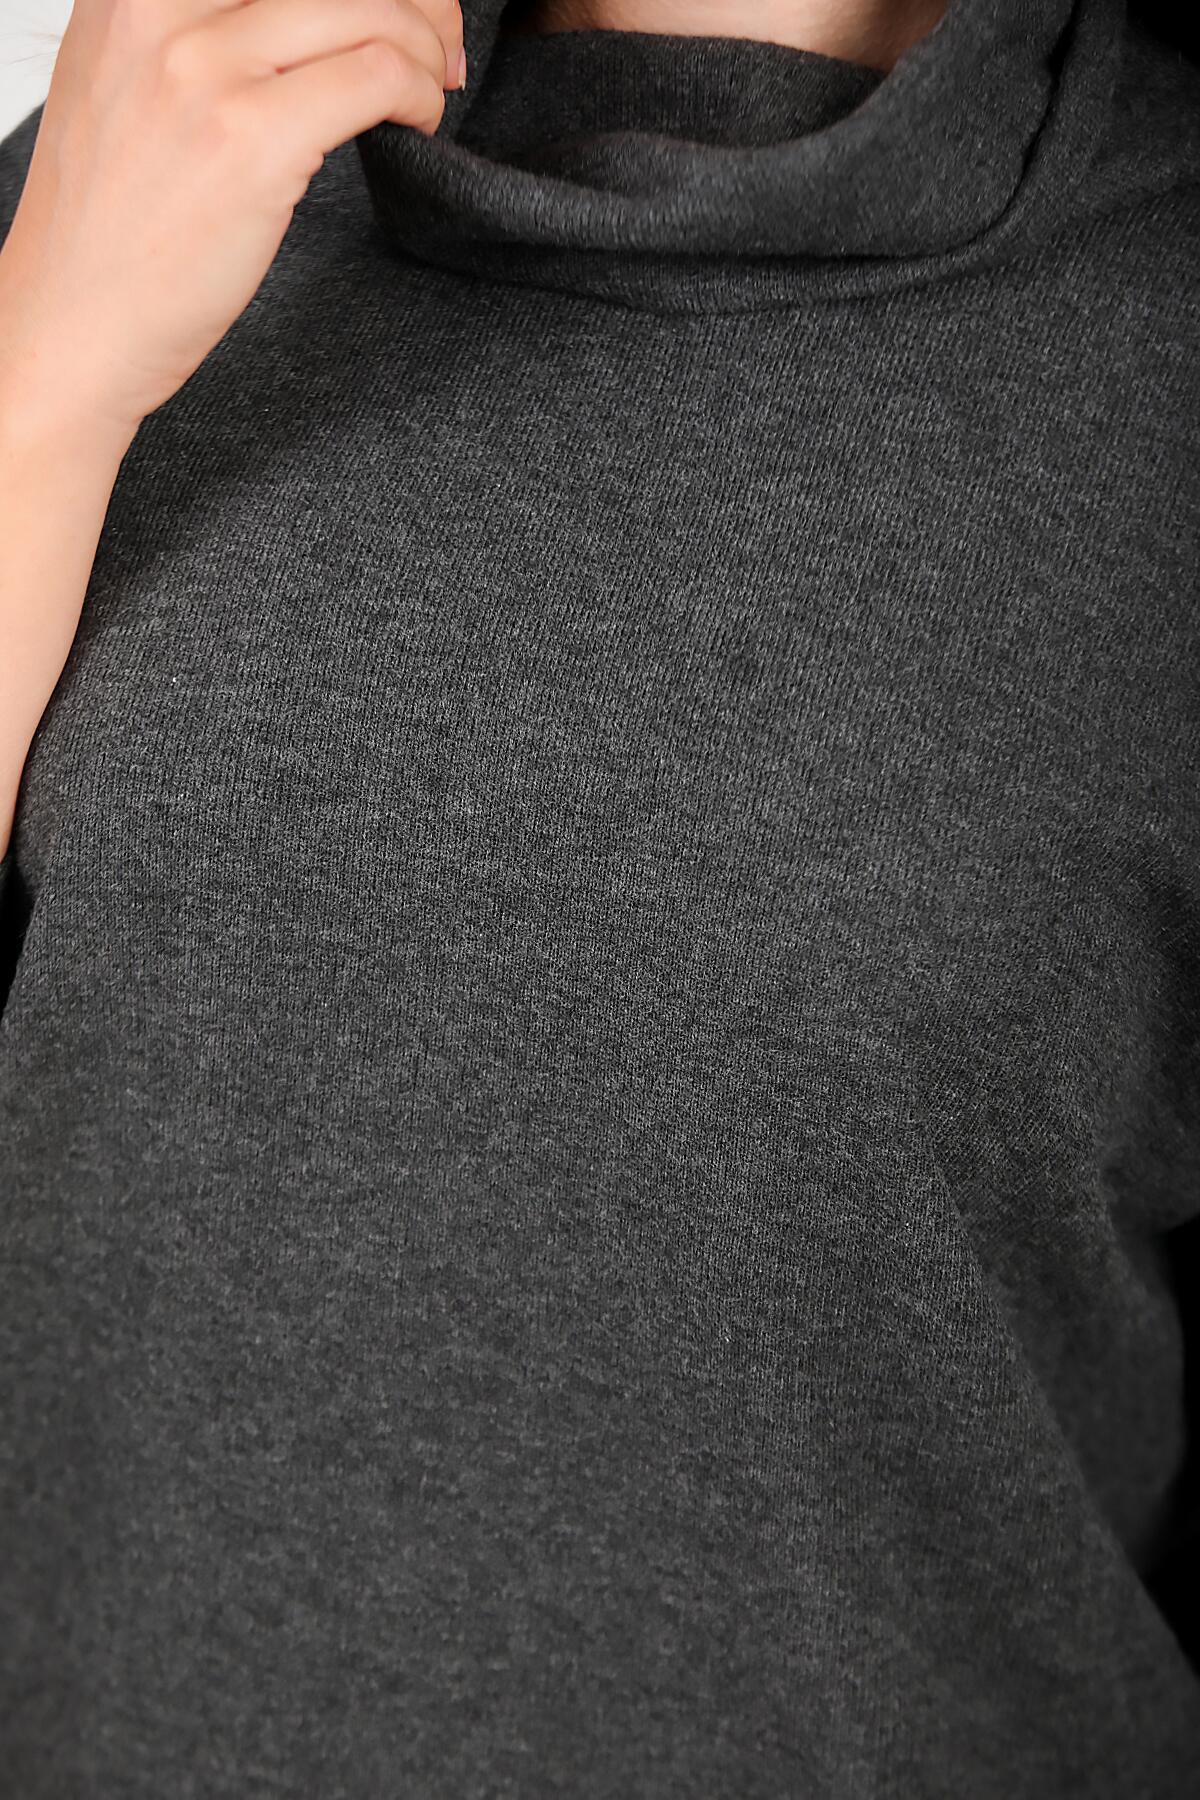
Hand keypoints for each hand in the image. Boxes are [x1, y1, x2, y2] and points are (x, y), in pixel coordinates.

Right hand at [0, 0, 465, 436]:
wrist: (72, 325)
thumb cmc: (107, 233)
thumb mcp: (122, 88)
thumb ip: (187, 36)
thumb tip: (292, 25)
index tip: (389, 8)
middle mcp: (159, 9)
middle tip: (438, 42)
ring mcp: (205, 72)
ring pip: (366, 8)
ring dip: (424, 42)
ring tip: (433, 86)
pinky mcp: (251, 140)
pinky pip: (376, 76)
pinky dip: (417, 92)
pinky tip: (417, 123)